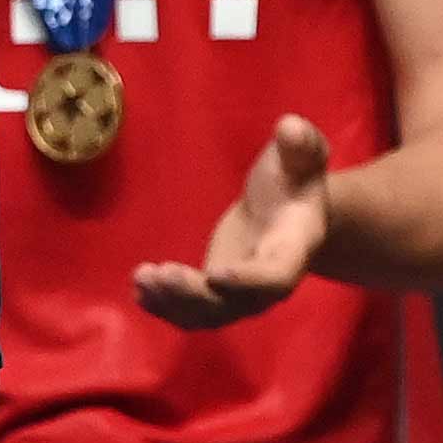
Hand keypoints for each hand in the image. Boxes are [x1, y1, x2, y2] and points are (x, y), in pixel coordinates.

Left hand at [136, 116, 333, 328]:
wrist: (289, 209)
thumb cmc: (295, 180)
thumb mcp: (303, 155)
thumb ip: (301, 144)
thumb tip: (290, 127)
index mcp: (293, 250)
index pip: (275, 278)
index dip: (248, 281)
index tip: (216, 274)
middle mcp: (269, 283)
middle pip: (234, 305)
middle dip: (194, 295)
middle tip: (161, 274)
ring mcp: (242, 295)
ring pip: (208, 315)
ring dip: (172, 303)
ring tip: (141, 279)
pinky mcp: (218, 294)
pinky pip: (193, 312)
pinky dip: (165, 306)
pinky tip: (140, 289)